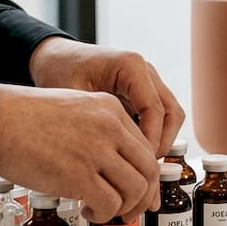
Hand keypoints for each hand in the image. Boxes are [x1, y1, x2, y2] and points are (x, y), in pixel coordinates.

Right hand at [0, 84, 159, 222]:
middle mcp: (110, 128)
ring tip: (103, 211)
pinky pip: (110, 204)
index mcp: (111, 109)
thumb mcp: (74, 109)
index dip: (146, 176)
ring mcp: (96, 151)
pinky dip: (104, 214)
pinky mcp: (78, 175)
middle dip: (142, 197)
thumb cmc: (25, 118)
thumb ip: (98, 130)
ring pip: (134, 190)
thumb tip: (113, 166)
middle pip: (148, 170)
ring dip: (123, 208)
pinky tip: (89, 212)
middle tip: (128, 211)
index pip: (145, 148)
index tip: (138, 193)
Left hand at [27, 37, 185, 157]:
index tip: (138, 163)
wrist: (54, 59)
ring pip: (170, 115)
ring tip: (140, 162)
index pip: (155, 110)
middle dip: (162, 143)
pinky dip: (152, 135)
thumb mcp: (75, 98)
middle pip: (172, 113)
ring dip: (161, 140)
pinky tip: (133, 152)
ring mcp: (147, 81)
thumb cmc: (60, 71)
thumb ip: (100, 124)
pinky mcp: (143, 92)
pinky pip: (158, 116)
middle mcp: (145, 71)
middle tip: (145, 166)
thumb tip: (118, 159)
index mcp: (131, 66)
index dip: (150, 141)